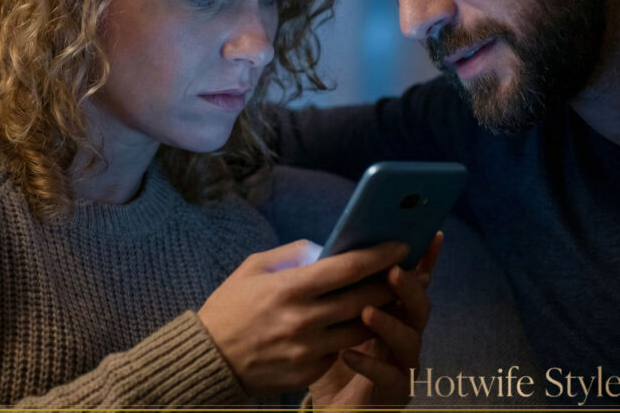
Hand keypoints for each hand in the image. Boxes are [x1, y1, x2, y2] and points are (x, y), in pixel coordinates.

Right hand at [197, 239, 407, 395]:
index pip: (347, 268)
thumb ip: (292, 253)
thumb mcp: (253, 268)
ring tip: (393, 298)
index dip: (379, 256)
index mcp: (289, 287)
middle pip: (364, 299)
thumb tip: (327, 248)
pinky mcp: (308, 372)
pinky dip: (350, 337)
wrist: (208, 359)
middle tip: (411, 272)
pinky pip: (341, 350)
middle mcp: (303, 319)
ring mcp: (307, 349)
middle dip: (392, 283)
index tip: (401, 245)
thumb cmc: (230, 307)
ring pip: (362, 329)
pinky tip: (357, 324)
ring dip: (381, 313)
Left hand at [308, 232, 443, 409]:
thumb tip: (325, 248)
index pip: (412, 281)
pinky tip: (348, 355)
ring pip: (410, 340)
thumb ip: (332, 286)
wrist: (327, 404)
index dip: (424, 259)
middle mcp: (404, 334)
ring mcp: (402, 364)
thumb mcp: (327, 314)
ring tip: (367, 312)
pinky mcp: (394, 392)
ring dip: (391, 324)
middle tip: (393, 271)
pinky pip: (389, 377)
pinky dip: (370, 365)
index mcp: (392, 311)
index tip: (430, 235)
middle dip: (409, 287)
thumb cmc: (327, 355)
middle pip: (418, 307)